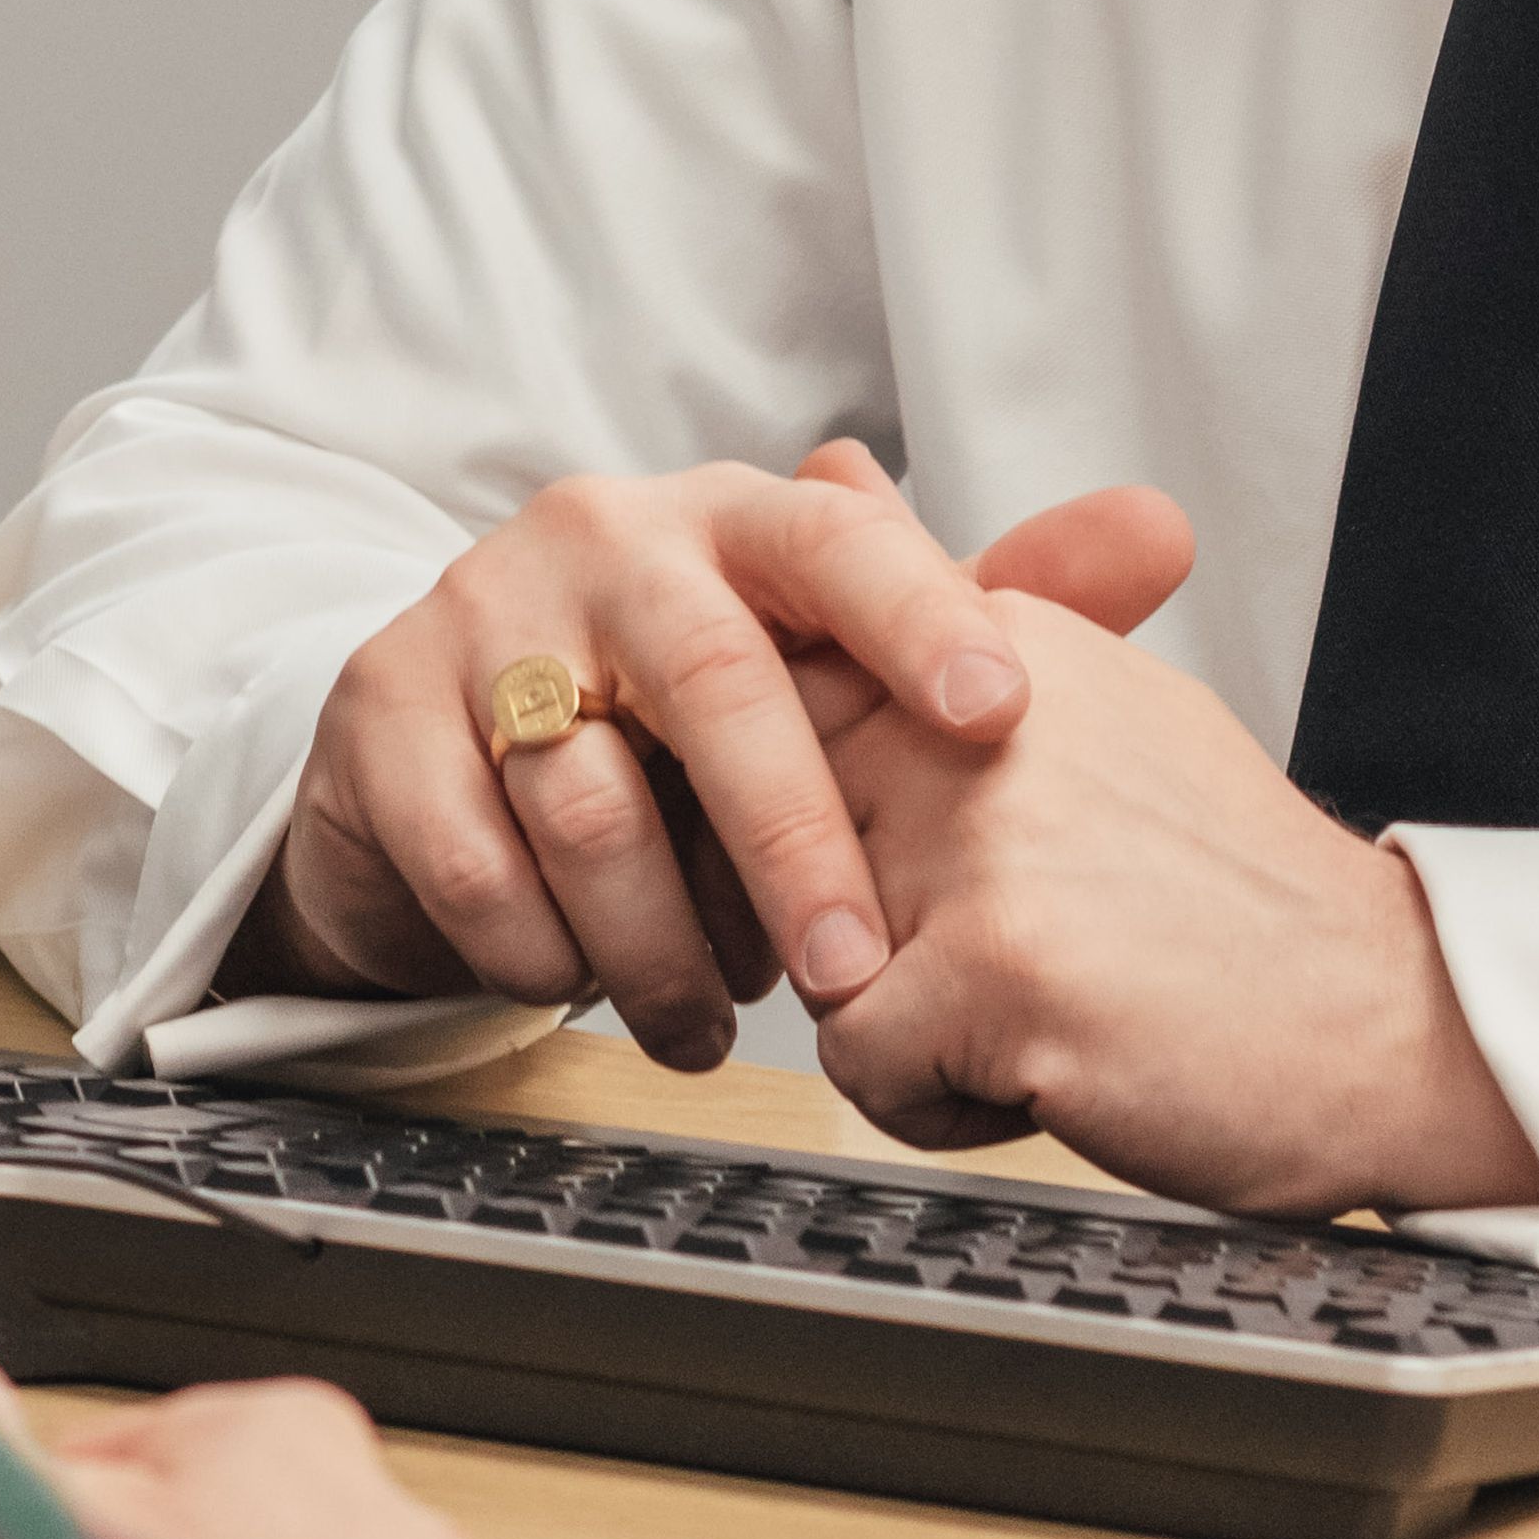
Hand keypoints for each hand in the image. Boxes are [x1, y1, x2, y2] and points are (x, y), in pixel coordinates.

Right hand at [242, 444, 1194, 1072]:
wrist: (449, 759)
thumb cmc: (677, 719)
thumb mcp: (828, 667)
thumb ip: (994, 606)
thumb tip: (1162, 530)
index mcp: (728, 517)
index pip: (838, 537)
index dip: (921, 614)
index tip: (997, 708)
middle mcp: (600, 539)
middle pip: (712, 681)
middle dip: (792, 843)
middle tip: (852, 976)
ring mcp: (475, 617)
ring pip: (584, 795)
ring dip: (660, 940)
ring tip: (710, 1021)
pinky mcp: (376, 714)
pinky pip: (471, 859)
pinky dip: (539, 950)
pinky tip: (579, 983)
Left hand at [803, 588, 1538, 1218]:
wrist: (1399, 1030)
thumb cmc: (1240, 896)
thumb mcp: (1098, 706)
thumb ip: (944, 612)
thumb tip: (831, 463)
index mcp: (1002, 640)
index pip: (800, 692)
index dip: (844, 808)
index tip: (951, 851)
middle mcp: (978, 715)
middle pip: (789, 838)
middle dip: (871, 922)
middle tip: (1026, 942)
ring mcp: (983, 839)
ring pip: (814, 961)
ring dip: (912, 1018)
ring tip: (1050, 1003)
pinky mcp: (991, 969)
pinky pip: (857, 1068)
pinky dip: (941, 1102)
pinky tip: (1057, 1070)